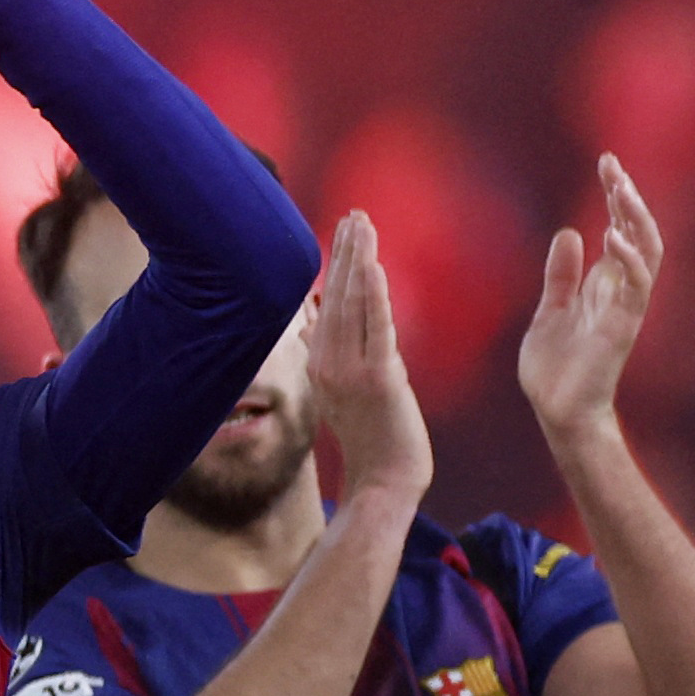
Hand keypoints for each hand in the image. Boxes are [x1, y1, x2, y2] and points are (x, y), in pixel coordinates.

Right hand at [305, 211, 429, 507]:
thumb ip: (329, 356)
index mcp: (320, 364)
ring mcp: (351, 372)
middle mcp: (328, 364)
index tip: (343, 229)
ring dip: (358, 261)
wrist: (384, 481)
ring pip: (354, 305)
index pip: (327, 303)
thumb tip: (309, 326)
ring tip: (363, 225)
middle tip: (354, 213)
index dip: (336, 264)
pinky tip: (373, 267)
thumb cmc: (371, 440)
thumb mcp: (342, 393)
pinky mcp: (379, 379)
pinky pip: (376, 330)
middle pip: (337, 296)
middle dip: (346, 251)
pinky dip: (374, 297)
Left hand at [520, 153, 661, 441]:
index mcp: (604, 284)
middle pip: (637, 231)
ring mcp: (625, 307)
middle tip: (611, 164)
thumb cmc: (556, 368)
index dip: (617, 196)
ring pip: (646, 252)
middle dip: (627, 196)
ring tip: (619, 189)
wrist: (557, 412)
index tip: (607, 162)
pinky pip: (636, 287)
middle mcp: (621, 290)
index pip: (620, 228)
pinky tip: (611, 235)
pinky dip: (628, 259)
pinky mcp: (622, 327)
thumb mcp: (550, 310)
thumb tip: (569, 233)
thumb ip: (561, 275)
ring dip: (635, 219)